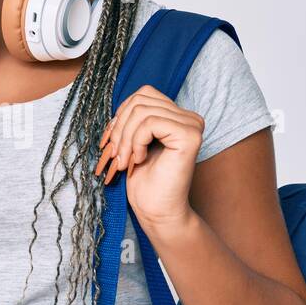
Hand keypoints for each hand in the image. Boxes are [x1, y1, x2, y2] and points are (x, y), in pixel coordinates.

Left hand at [93, 85, 203, 228]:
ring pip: (142, 111)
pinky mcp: (189, 136)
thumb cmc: (145, 181)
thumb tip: (119, 105)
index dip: (122, 114)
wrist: (157, 210)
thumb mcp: (133, 141)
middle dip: (120, 127)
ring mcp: (192, 125)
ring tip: (125, 160)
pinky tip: (139, 160)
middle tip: (116, 155)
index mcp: (178, 116)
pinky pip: (150, 123)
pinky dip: (136, 142)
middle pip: (141, 99)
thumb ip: (132, 118)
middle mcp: (189, 117)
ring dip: (125, 138)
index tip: (113, 142)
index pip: (144, 94)